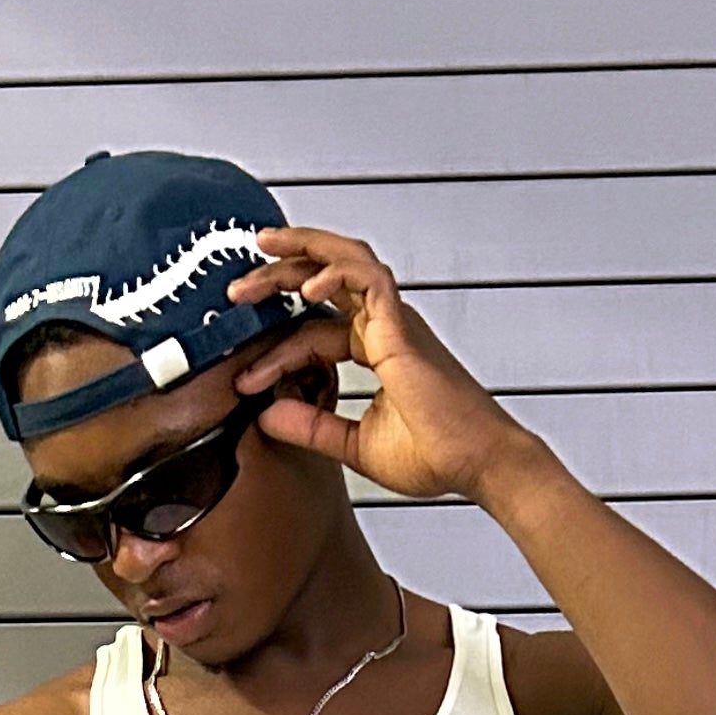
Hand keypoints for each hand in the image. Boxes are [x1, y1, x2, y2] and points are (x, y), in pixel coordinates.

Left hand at [227, 226, 536, 506]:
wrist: (477, 463)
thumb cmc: (437, 455)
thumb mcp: (354, 446)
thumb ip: (311, 428)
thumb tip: (265, 417)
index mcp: (378, 349)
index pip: (313, 335)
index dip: (275, 354)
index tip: (246, 381)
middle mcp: (386, 326)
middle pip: (325, 279)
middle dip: (278, 275)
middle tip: (237, 288)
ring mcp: (395, 321)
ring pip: (345, 261)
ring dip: (301, 252)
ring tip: (262, 251)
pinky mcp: (403, 325)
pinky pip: (367, 278)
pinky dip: (334, 273)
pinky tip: (306, 287)